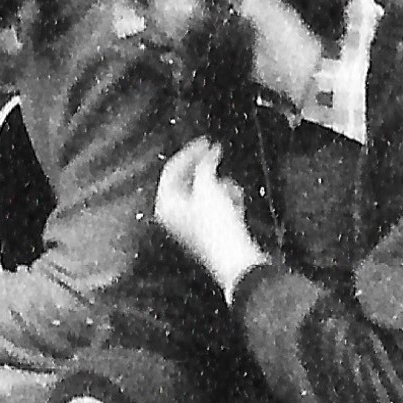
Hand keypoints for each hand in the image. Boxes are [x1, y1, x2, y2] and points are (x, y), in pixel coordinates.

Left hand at [152, 138, 267, 293]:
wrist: (236, 261)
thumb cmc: (217, 226)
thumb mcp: (209, 188)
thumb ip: (206, 165)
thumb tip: (210, 152)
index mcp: (166, 204)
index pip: (172, 170)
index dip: (190, 153)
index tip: (206, 141)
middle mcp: (173, 215)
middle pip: (188, 182)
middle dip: (206, 171)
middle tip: (217, 153)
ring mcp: (190, 225)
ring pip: (204, 194)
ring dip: (219, 187)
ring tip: (231, 189)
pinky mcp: (207, 233)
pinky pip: (214, 208)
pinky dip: (225, 202)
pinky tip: (237, 204)